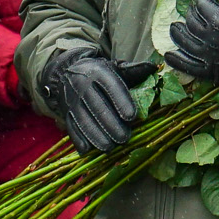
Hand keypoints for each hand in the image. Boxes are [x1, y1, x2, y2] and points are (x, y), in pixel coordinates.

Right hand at [40, 50, 155, 154]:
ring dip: (96, 136)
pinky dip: (79, 140)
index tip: (132, 117)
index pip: (111, 86)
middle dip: (111, 124)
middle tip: (124, 138)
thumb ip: (133, 70)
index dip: (121, 101)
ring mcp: (72, 100)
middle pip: (97, 106)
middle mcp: (82, 85)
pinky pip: (71, 128)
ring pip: (83, 120)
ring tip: (110, 147)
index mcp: (98, 72)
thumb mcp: (114, 67)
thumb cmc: (99, 74)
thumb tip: (153, 67)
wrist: (67, 73)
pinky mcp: (65, 113)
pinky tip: (88, 150)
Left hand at [164, 0, 218, 102]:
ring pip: (183, 40)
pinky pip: (185, 65)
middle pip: (190, 20)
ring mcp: (208, 55)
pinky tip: (170, 54)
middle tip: (196, 12)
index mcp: (218, 16)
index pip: (199, 3)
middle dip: (191, 14)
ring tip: (177, 28)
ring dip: (178, 32)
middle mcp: (208, 35)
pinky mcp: (210, 72)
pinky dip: (175, 60)